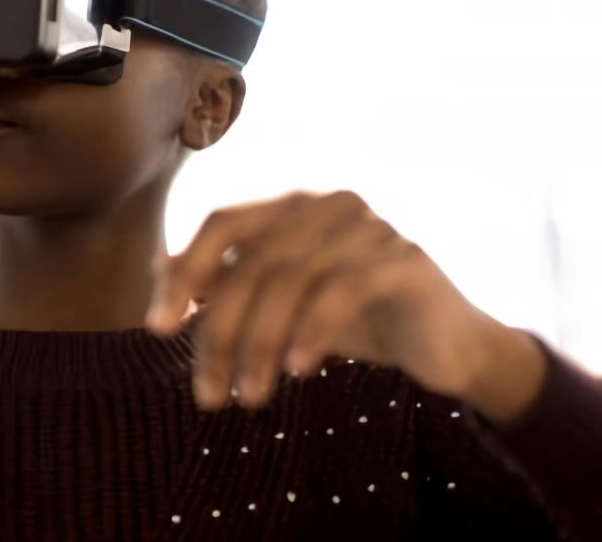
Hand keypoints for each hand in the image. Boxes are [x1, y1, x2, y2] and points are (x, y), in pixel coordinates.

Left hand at [146, 189, 499, 411]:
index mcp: (290, 206)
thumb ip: (226, 281)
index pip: (220, 224)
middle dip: (220, 333)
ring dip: (259, 346)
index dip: (183, 272)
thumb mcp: (279, 304)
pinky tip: (295, 371)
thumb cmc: (351, 320)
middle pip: (250, 262)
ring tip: (248, 398)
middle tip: (208, 394)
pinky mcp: (404, 257)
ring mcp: (368, 225)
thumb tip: (161, 270)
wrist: (444, 347)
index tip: (157, 329)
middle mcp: (325, 204)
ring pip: (289, 281)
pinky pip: (340, 291)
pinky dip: (310, 333)